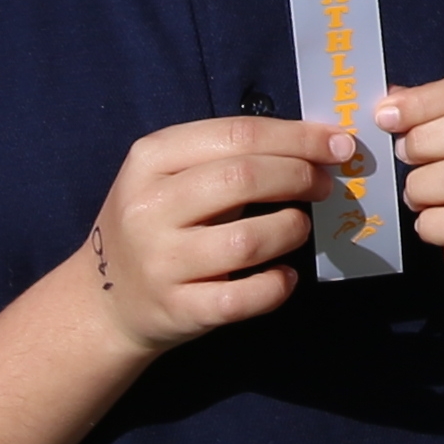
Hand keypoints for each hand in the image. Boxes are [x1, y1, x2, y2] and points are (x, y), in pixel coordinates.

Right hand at [86, 116, 340, 353]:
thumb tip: (319, 144)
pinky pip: (244, 297)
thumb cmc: (157, 226)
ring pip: (247, 240)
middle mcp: (148, 208)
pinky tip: (283, 276)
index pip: (236, 134)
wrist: (105, 303)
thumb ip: (229, 156)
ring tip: (298, 228)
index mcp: (149, 160)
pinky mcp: (178, 309)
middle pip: (243, 178)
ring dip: (290, 230)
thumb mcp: (169, 176)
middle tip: (324, 185)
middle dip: (299, 176)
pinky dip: (276, 286)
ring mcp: (160, 262)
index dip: (297, 137)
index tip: (337, 144)